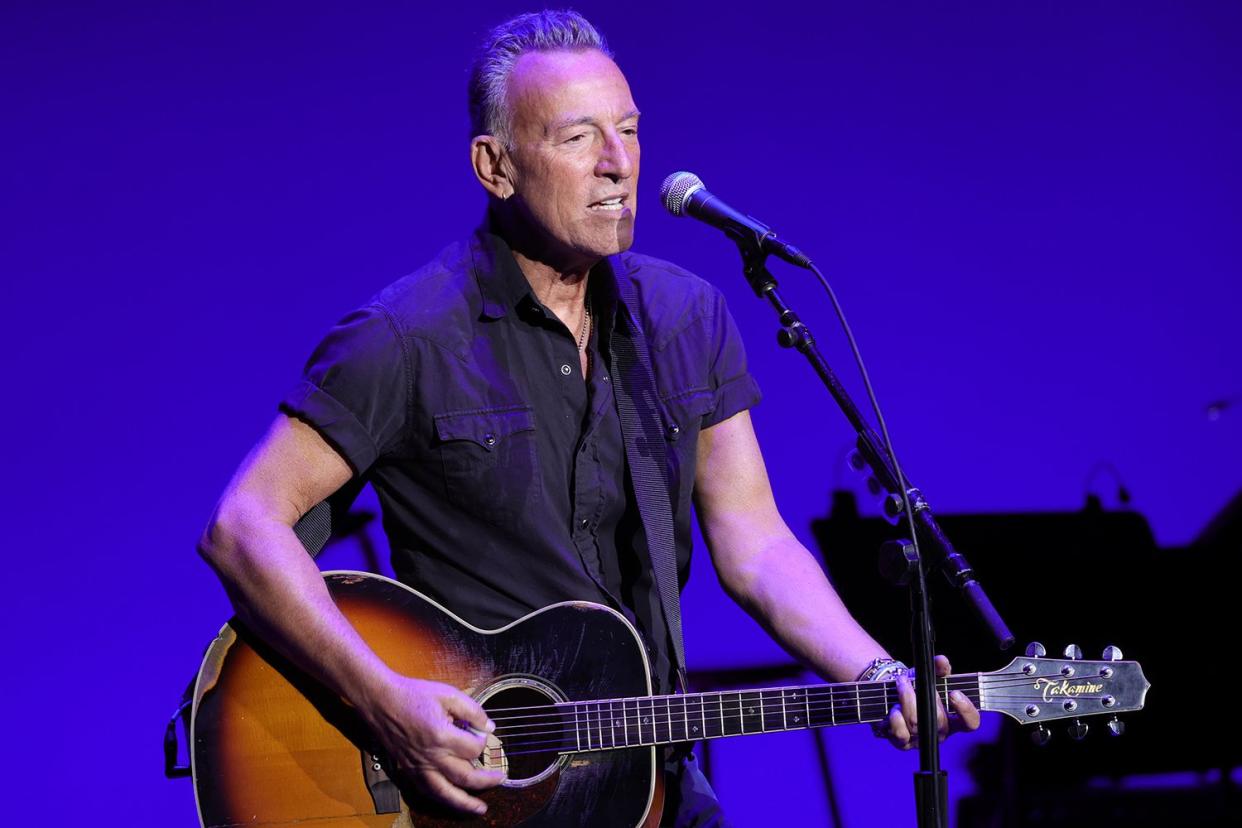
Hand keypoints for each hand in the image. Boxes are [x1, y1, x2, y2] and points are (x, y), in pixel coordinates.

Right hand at [360, 674, 505, 814]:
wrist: (381, 701)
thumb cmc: (413, 695)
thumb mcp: (448, 694)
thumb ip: (472, 710)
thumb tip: (488, 726)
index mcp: (442, 736)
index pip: (474, 749)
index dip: (483, 741)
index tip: (482, 732)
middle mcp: (431, 757)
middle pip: (466, 777)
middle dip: (486, 780)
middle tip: (500, 778)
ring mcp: (419, 767)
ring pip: (446, 793)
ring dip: (465, 804)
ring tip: (480, 809)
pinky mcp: (409, 770)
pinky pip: (428, 791)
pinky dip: (442, 799)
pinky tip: (452, 800)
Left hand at [875, 655, 979, 749]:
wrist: (893, 697)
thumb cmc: (917, 689)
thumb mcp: (929, 677)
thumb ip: (938, 669)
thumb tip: (942, 661)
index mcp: (953, 719)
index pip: (970, 723)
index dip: (966, 711)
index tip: (954, 693)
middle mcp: (940, 733)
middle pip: (938, 720)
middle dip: (925, 695)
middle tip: (914, 681)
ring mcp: (921, 740)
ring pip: (916, 723)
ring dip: (906, 698)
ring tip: (901, 684)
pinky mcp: (903, 743)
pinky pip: (900, 734)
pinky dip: (895, 717)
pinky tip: (894, 707)